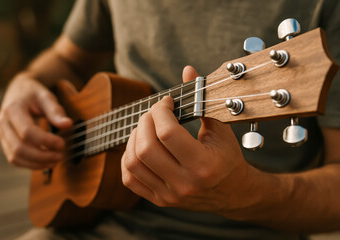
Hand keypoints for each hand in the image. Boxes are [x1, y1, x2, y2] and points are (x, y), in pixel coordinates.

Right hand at [0, 74, 72, 169]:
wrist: (20, 91)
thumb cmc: (34, 94)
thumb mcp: (46, 97)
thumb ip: (56, 111)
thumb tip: (67, 125)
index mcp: (13, 109)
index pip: (27, 132)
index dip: (46, 141)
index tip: (62, 143)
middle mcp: (3, 123)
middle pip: (19, 147)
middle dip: (42, 156)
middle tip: (60, 155)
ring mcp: (2, 134)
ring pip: (15, 157)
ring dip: (36, 163)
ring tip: (55, 161)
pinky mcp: (5, 142)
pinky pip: (14, 159)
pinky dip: (30, 164)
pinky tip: (46, 162)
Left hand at [121, 66, 250, 212]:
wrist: (231, 193)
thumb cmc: (227, 158)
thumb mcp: (220, 128)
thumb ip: (201, 99)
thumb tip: (187, 70)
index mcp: (204, 165)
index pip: (167, 132)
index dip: (161, 110)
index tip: (166, 102)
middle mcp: (184, 183)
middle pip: (145, 147)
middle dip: (145, 121)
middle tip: (154, 113)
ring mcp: (169, 194)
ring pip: (133, 162)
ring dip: (134, 138)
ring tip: (146, 128)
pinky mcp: (159, 199)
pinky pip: (129, 178)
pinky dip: (128, 158)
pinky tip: (139, 146)